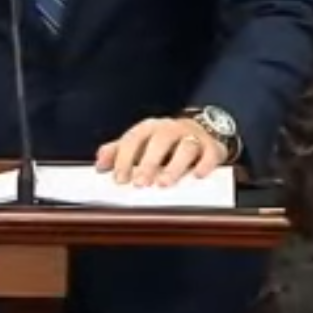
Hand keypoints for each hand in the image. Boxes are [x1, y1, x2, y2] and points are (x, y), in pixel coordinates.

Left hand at [95, 117, 225, 186]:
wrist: (200, 131)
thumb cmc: (164, 143)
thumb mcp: (140, 144)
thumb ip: (119, 152)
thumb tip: (99, 164)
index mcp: (149, 128)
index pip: (134, 138)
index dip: (125, 158)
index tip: (119, 179)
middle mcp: (170, 128)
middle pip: (159, 141)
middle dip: (148, 163)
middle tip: (139, 184)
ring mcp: (192, 136)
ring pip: (185, 147)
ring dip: (174, 166)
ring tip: (164, 184)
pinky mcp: (212, 147)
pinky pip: (210, 154)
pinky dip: (204, 164)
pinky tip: (197, 176)